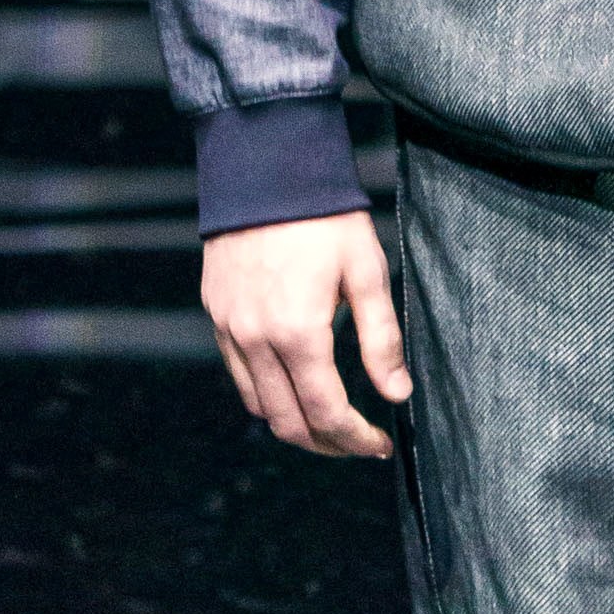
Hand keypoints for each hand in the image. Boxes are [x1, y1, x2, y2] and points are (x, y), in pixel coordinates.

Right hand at [201, 210, 410, 458]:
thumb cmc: (325, 218)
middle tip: (357, 442)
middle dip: (327, 443)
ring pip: (259, 406)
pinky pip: (239, 374)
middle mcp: (256, 340)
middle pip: (289, 423)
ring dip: (295, 424)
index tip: (379, 445)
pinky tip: (295, 384)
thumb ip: (382, 340)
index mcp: (299, 333)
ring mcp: (229, 328)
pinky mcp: (216, 314)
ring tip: (329, 421)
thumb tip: (397, 394)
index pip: (327, 413)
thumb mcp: (368, 273)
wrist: (265, 168)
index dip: (356, 439)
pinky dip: (267, 394)